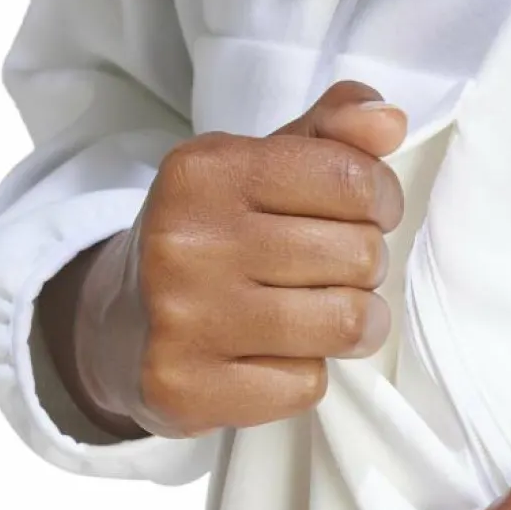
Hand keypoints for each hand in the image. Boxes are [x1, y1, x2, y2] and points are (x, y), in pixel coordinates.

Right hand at [39, 81, 407, 438]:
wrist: (120, 327)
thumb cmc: (212, 239)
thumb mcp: (259, 167)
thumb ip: (330, 134)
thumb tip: (390, 121)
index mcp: (206, 170)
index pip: (353, 179)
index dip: (382, 201)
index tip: (370, 214)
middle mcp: (188, 241)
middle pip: (358, 255)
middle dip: (364, 267)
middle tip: (333, 271)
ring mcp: (183, 320)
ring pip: (344, 323)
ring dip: (354, 324)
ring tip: (325, 316)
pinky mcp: (187, 388)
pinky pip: (306, 384)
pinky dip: (304, 374)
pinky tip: (272, 357)